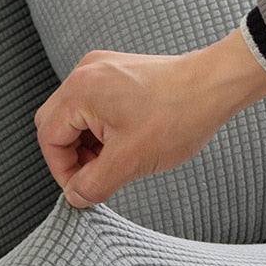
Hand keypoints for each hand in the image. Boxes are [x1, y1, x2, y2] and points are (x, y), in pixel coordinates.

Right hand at [34, 28, 265, 207]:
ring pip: (77, 115)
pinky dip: (103, 128)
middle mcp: (86, 73)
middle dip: (73, 155)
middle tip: (97, 175)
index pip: (49, 138)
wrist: (216, 85)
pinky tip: (126, 142)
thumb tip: (75, 196)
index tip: (82, 188)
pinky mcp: (119, 71)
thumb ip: (94, 183)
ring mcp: (102, 69)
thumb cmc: (179, 114)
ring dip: (89, 143)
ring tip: (117, 159)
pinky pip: (95, 104)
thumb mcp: (130, 160)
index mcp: (80, 91)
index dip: (62, 170)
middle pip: (57, 123)